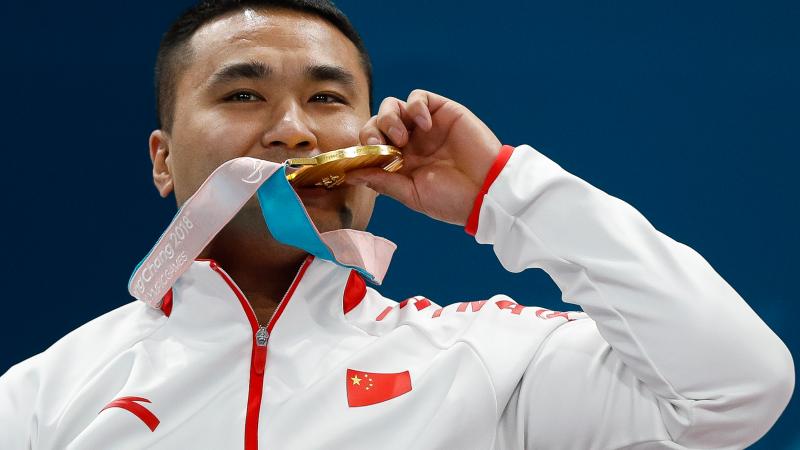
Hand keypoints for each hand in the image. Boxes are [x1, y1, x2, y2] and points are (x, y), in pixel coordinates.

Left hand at [347, 89, 501, 225]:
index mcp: (400, 163)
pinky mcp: (443, 111)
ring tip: (402, 138)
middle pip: (376, 123)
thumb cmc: (452, 199)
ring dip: (389, 118)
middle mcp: (410, 142)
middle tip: (381, 147)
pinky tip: (424, 124)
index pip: (370, 146)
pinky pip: (419, 96)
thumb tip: (350, 174)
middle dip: (372, 133)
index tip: (360, 159)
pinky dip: (415, 105)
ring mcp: (425, 126)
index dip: (361, 148)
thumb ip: (382, 182)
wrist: (487, 191)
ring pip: (392, 106)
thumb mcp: (412, 194)